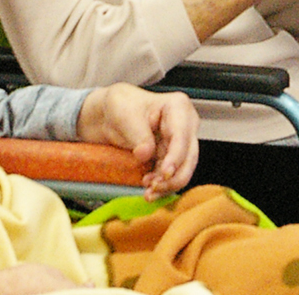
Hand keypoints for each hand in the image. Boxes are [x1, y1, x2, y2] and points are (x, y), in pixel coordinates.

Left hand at [77, 83, 198, 197]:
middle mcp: (185, 126)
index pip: (182, 136)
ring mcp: (180, 144)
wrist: (110, 116)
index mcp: (178, 107)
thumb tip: (146, 153)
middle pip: (188, 157)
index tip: (165, 173)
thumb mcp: (124, 114)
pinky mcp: (171, 159)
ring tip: (148, 193)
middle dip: (173, 177)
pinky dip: (162, 187)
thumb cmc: (121, 105)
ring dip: (167, 185)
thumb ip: (137, 133)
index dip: (176, 157)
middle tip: (154, 187)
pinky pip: (172, 177)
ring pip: (183, 171)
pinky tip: (149, 192)